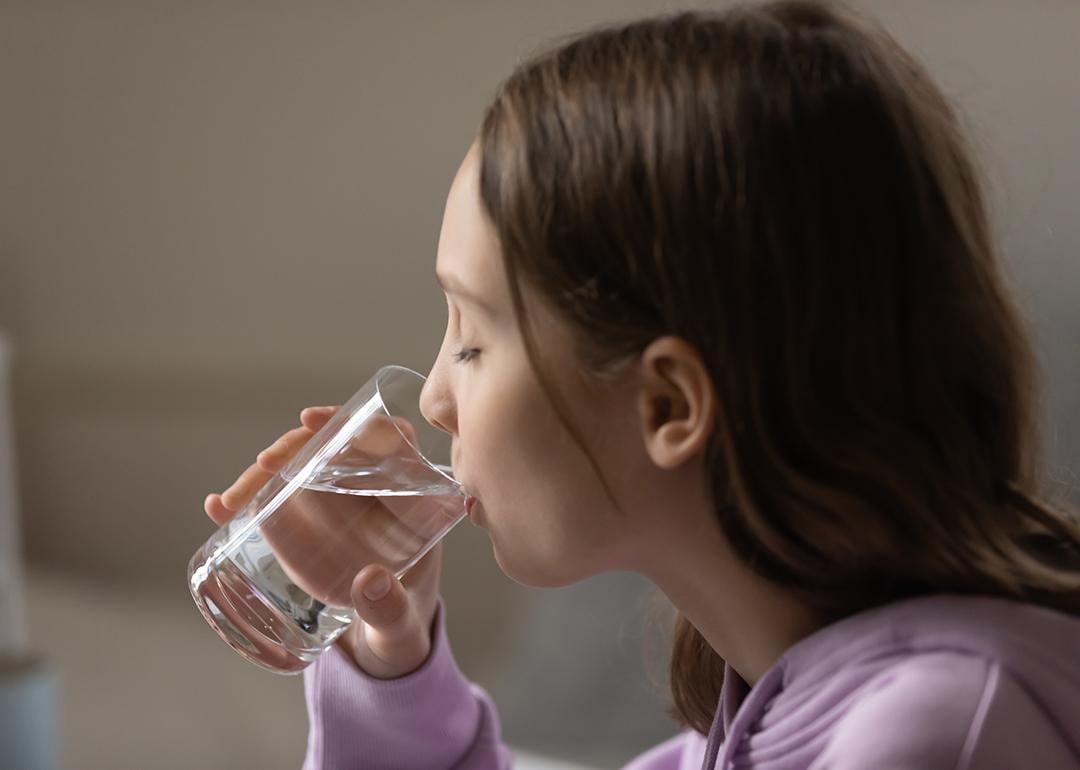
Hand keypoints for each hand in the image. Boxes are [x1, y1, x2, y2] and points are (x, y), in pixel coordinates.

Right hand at [204, 405, 443, 678]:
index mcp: (414, 506)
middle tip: (263, 465)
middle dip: (296, 447)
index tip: (312, 420)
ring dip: (265, 475)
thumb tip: (370, 581)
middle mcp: (378, 495)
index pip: (394, 442)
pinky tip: (218, 508)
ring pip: (304, 469)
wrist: (383, 648)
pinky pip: (282, 498)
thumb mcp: (400, 626)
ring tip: (231, 502)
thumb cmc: (403, 628)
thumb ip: (390, 611)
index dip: (356, 422)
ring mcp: (342, 505)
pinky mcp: (312, 522)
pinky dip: (250, 499)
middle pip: (338, 448)